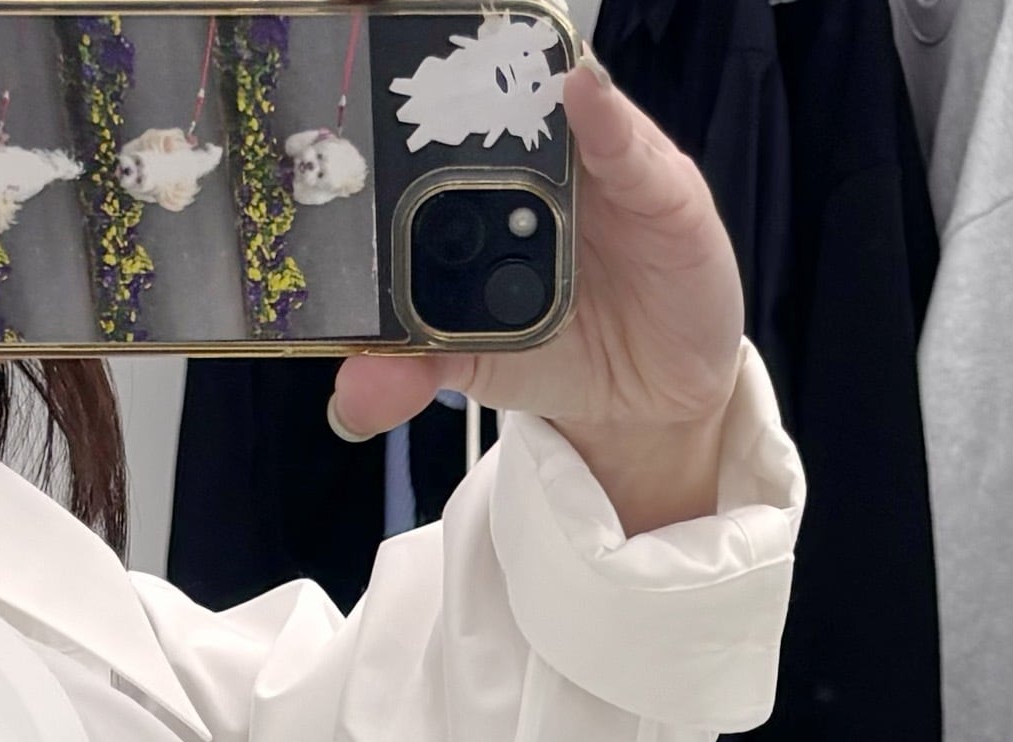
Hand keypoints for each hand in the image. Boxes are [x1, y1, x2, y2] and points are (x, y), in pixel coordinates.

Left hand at [329, 62, 745, 534]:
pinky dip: (606, 119)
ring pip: (560, 115)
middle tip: (416, 85)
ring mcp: (601, 171)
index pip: (438, 142)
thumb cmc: (561, 357)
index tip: (356, 117)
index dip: (403, 123)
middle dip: (456, 95)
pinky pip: (628, 149)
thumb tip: (351, 396)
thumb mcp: (477, 368)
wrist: (647, 398)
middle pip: (493, 111)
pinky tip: (583, 94)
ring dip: (528, 92)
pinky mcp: (661, 189)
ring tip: (501, 72)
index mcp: (485, 200)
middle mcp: (541, 170)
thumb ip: (413, 370)